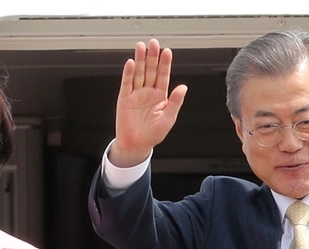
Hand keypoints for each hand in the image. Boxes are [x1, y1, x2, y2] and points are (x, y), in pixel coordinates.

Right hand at [109, 38, 187, 167]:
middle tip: (154, 43)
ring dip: (140, 60)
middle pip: (150, 71)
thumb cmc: (153, 134)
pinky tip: (131, 63)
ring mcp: (136, 94)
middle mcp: (148, 92)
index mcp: (160, 96)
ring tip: (141, 46)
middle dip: (152, 57)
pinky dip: (128, 73)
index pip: (163, 76)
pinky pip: (127, 83)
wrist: (136, 145)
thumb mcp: (168, 119)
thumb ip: (175, 102)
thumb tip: (183, 88)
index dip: (165, 64)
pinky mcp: (125, 98)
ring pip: (138, 73)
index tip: (167, 52)